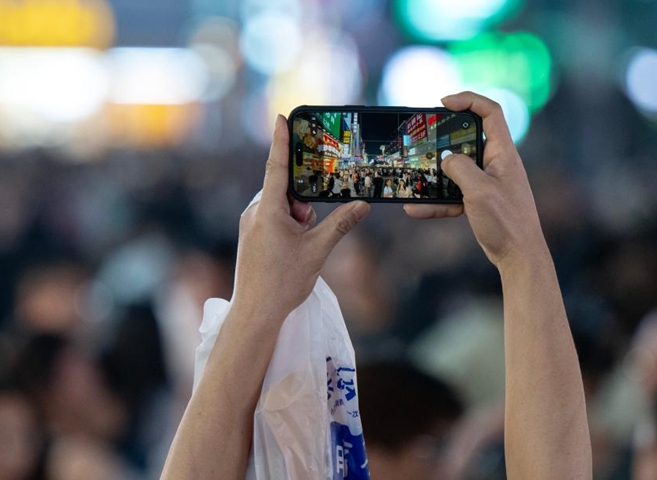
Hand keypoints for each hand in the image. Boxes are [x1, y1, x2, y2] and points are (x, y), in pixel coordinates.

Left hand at [231, 115, 369, 320]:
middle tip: (311, 225)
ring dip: (298, 217)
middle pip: (285, 189)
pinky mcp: (252, 236)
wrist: (256, 313)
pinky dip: (290, 225)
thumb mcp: (318, 251)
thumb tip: (362, 205)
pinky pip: (275, 218)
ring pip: (282, 206)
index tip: (282, 117)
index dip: (281, 141)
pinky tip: (296, 247)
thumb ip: (340, 224)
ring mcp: (252, 224)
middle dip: (304, 202)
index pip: (277, 166)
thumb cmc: (283, 282)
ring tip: (303, 244)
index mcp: (268, 210)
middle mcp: (255, 212)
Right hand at [404, 92, 544, 270]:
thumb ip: (460, 169)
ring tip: (413, 178)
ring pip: (457, 170)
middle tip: (423, 139)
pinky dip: (437, 201)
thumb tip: (447, 160)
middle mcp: (497, 163)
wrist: (519, 257)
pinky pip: (454, 195)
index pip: (490, 112)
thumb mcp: (479, 191)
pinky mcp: (481, 201)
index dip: (468, 100)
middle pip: (468, 139)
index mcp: (503, 153)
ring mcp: (488, 182)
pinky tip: (415, 209)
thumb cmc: (507, 222)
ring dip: (435, 175)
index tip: (443, 103)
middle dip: (444, 140)